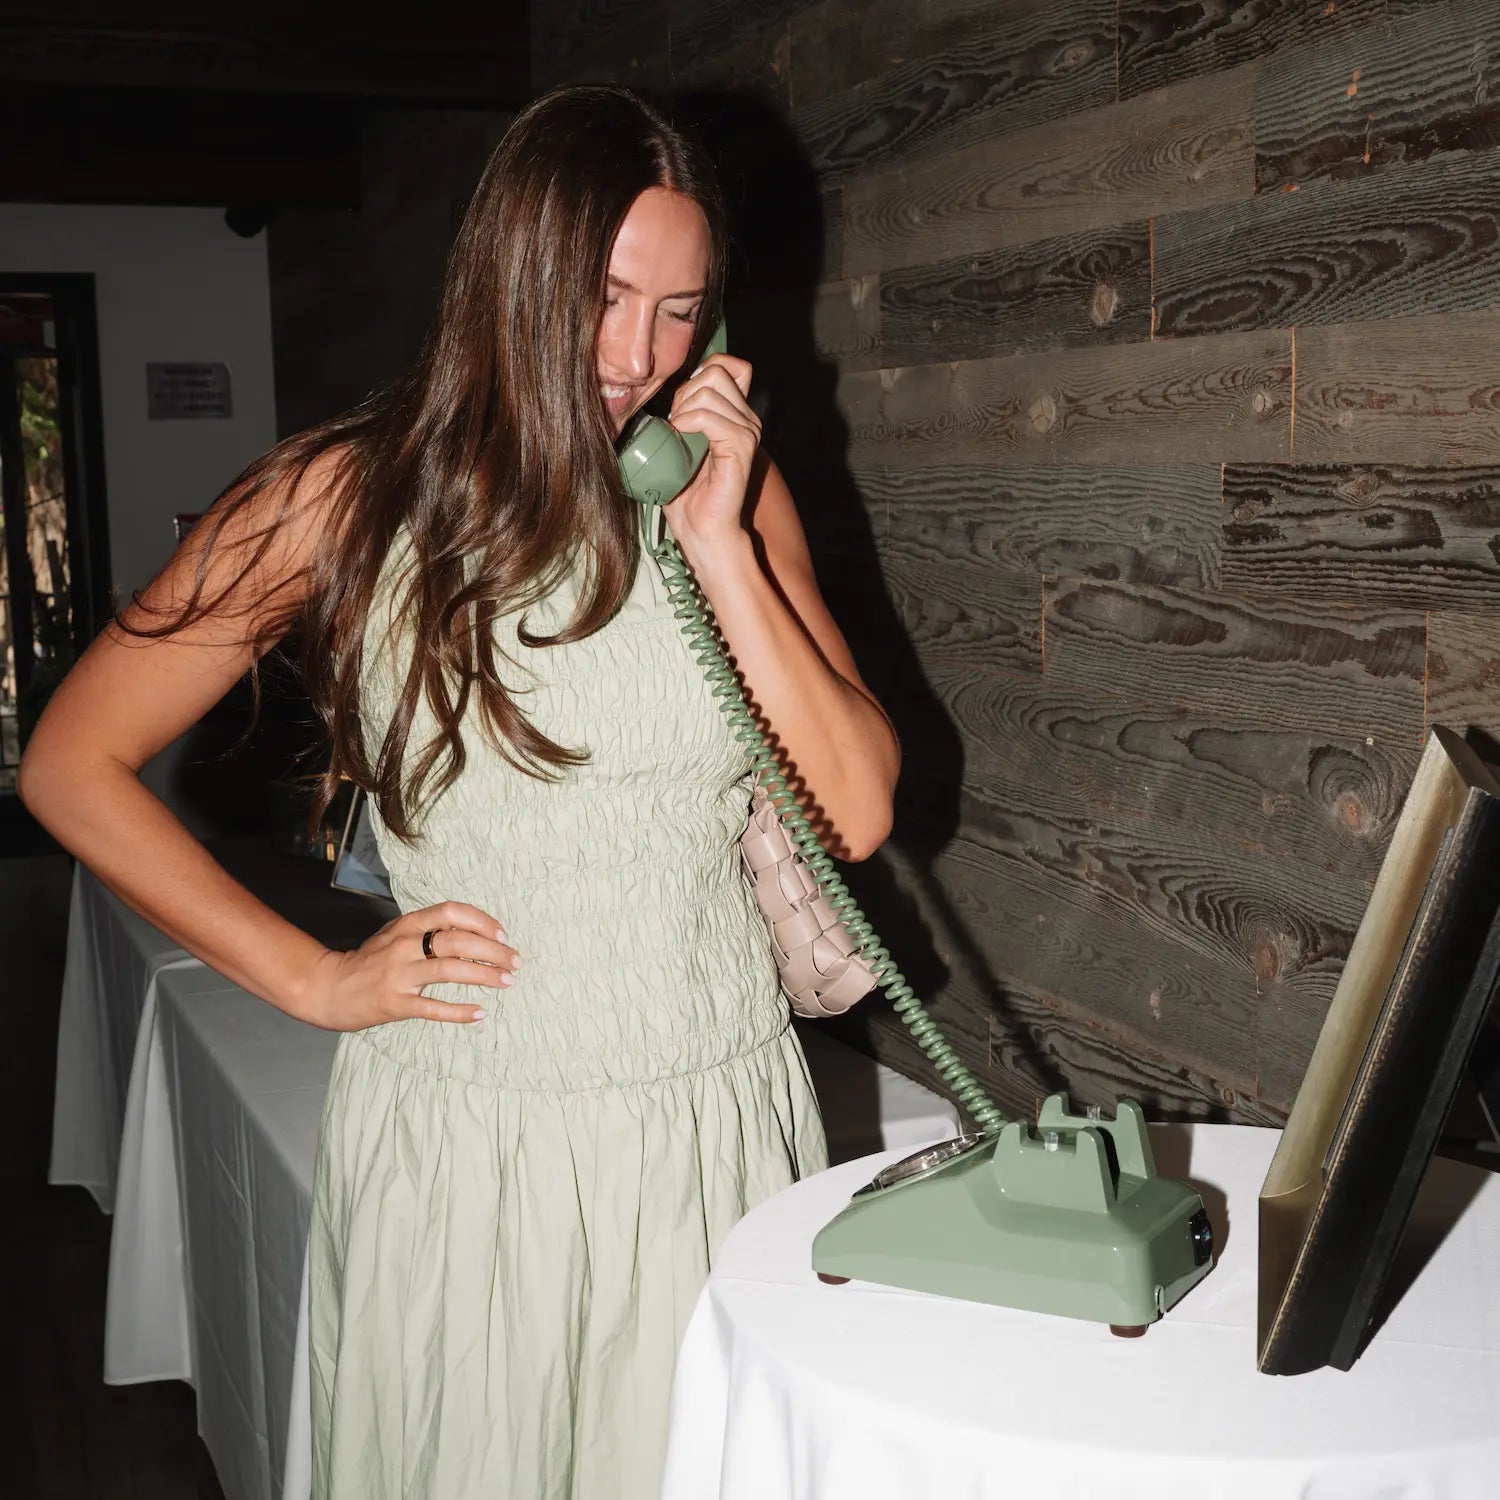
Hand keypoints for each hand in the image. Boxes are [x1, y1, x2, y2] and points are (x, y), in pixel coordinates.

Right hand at [298, 902, 518, 1030]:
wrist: (328, 988)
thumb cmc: (369, 960)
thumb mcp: (395, 934)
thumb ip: (427, 929)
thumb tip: (472, 928)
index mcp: (406, 925)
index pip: (451, 912)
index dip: (482, 921)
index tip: (503, 935)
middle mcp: (403, 946)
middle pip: (457, 941)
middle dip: (493, 951)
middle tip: (515, 962)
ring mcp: (398, 975)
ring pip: (450, 969)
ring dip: (484, 975)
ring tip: (507, 982)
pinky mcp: (394, 1003)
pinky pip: (432, 1008)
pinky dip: (459, 1011)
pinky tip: (479, 1013)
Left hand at [663, 353, 760, 546]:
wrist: (701, 530)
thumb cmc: (688, 493)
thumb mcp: (679, 442)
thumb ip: (681, 413)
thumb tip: (654, 388)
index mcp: (735, 413)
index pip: (726, 364)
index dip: (699, 372)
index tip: (681, 404)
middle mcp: (747, 417)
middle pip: (716, 371)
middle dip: (685, 392)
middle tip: (676, 424)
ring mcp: (748, 430)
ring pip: (709, 390)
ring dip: (683, 411)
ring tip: (678, 436)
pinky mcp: (741, 446)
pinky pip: (709, 416)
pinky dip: (688, 423)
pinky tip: (681, 439)